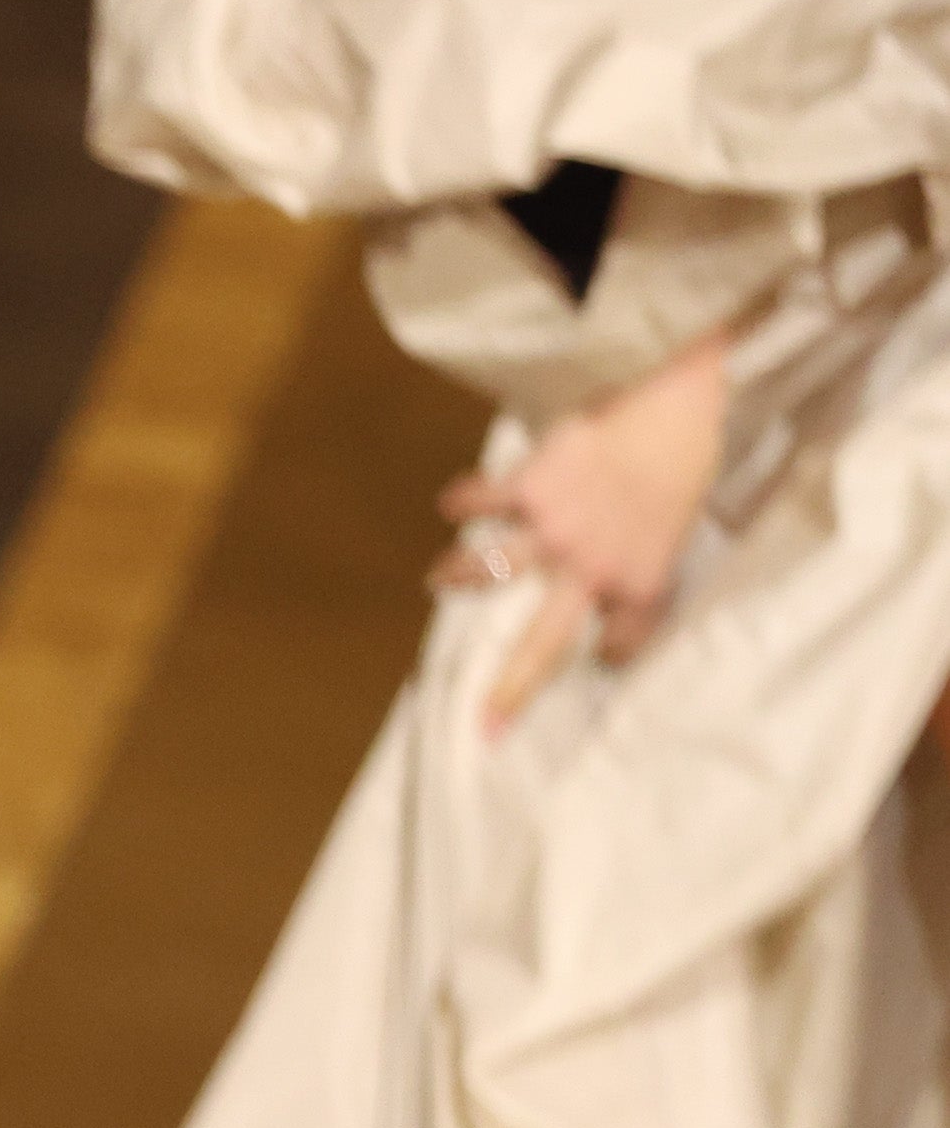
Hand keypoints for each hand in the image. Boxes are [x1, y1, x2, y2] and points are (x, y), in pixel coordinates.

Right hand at [435, 326, 727, 732]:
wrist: (685, 401)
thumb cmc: (688, 465)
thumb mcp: (682, 533)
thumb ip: (647, 570)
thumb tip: (621, 603)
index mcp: (639, 582)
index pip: (619, 644)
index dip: (611, 653)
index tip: (604, 655)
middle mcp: (590, 567)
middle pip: (539, 647)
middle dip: (509, 691)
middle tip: (483, 725)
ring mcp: (554, 528)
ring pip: (485, 569)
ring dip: (455, 576)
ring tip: (440, 580)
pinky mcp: (530, 484)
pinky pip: (477, 500)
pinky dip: (462, 502)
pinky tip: (455, 505)